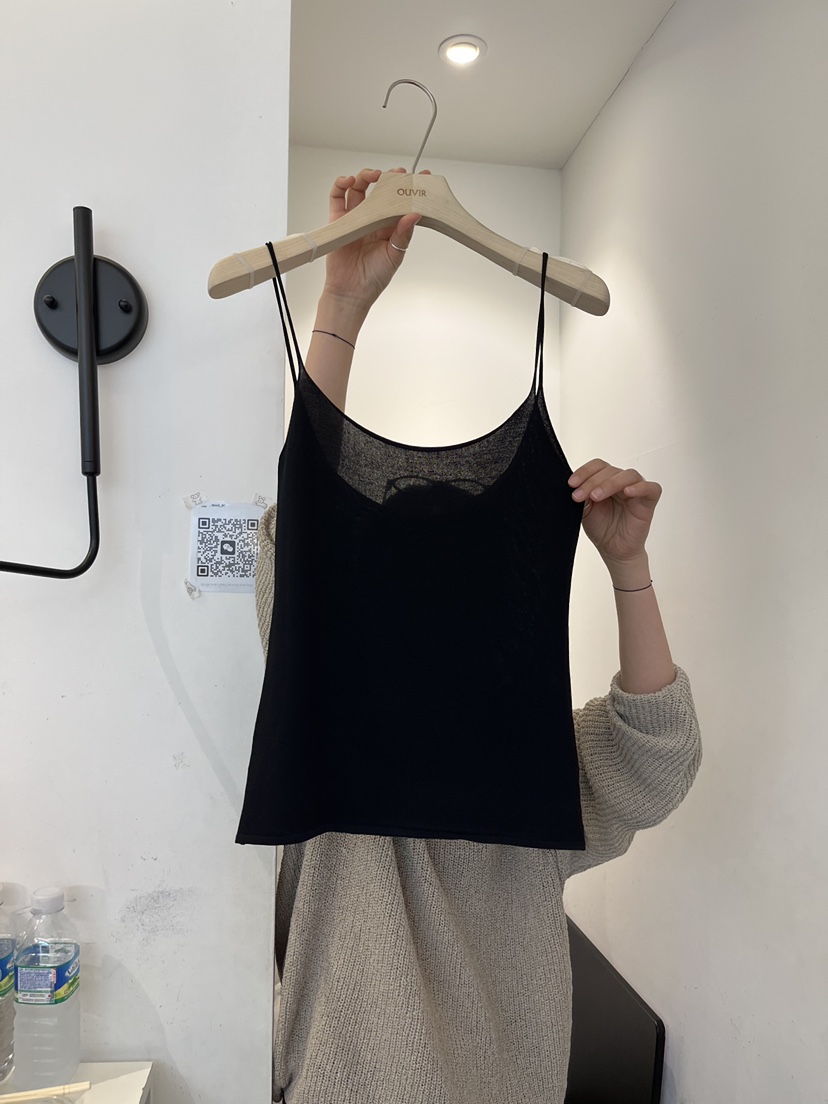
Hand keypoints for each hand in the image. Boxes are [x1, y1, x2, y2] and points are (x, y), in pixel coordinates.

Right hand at [323, 168, 425, 309]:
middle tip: (397, 174)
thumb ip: (404, 235)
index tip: (421, 177)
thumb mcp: (395, 255)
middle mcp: (372, 219)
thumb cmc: (374, 278)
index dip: (409, 188)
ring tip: (374, 175)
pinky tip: (349, 180)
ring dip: (365, 176)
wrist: (352, 293)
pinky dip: (341, 185)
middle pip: (379, 190)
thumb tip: (415, 215)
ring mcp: (355, 218)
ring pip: (358, 188)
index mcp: (388, 226)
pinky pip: (336, 197)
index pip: (400, 201)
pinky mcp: (338, 220)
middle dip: (388, 178)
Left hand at [568, 459, 661, 570]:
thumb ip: (583, 496)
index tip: (572, 484)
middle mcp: (621, 482)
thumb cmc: (602, 528)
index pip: (598, 466)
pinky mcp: (648, 501)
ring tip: (596, 496)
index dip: (584, 471)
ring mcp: (636, 490)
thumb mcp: (585, 510)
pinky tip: (627, 492)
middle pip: (610, 470)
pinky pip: (651, 488)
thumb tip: (576, 485)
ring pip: (628, 475)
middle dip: (592, 482)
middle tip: (580, 496)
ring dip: (610, 483)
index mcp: (605, 481)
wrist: (613, 549)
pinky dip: (640, 487)